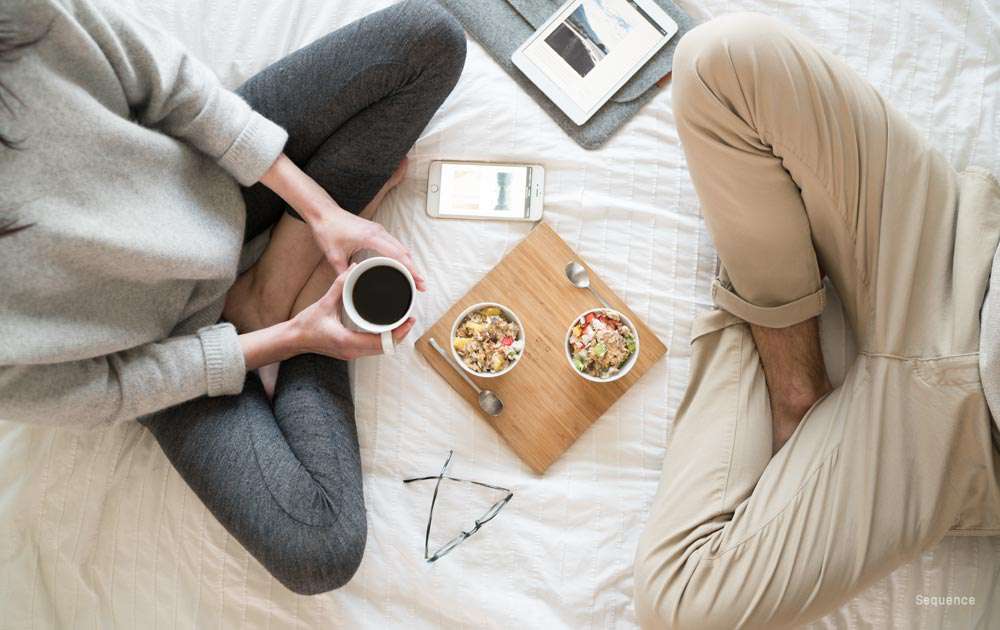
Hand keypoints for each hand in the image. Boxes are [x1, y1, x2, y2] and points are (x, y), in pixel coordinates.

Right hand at [290, 267, 415, 359]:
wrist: (293, 340)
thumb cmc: (306, 325)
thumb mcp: (324, 303)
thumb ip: (339, 285)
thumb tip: (353, 268)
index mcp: (347, 341)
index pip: (381, 342)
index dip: (398, 333)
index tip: (408, 321)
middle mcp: (352, 351)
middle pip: (384, 348)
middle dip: (399, 335)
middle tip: (410, 319)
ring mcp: (351, 354)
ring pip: (379, 351)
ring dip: (392, 339)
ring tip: (402, 323)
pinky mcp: (349, 352)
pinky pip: (371, 349)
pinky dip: (382, 341)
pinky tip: (387, 331)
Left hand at [310, 208, 426, 290]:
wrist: (324, 212)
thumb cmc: (328, 229)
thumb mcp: (333, 255)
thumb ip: (343, 273)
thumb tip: (350, 288)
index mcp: (371, 237)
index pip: (397, 255)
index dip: (410, 269)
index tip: (418, 281)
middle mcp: (379, 232)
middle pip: (404, 252)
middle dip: (414, 269)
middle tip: (421, 286)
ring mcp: (379, 230)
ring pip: (401, 247)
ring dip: (409, 262)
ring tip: (415, 278)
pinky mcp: (376, 230)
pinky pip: (395, 243)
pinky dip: (402, 255)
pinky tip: (403, 265)